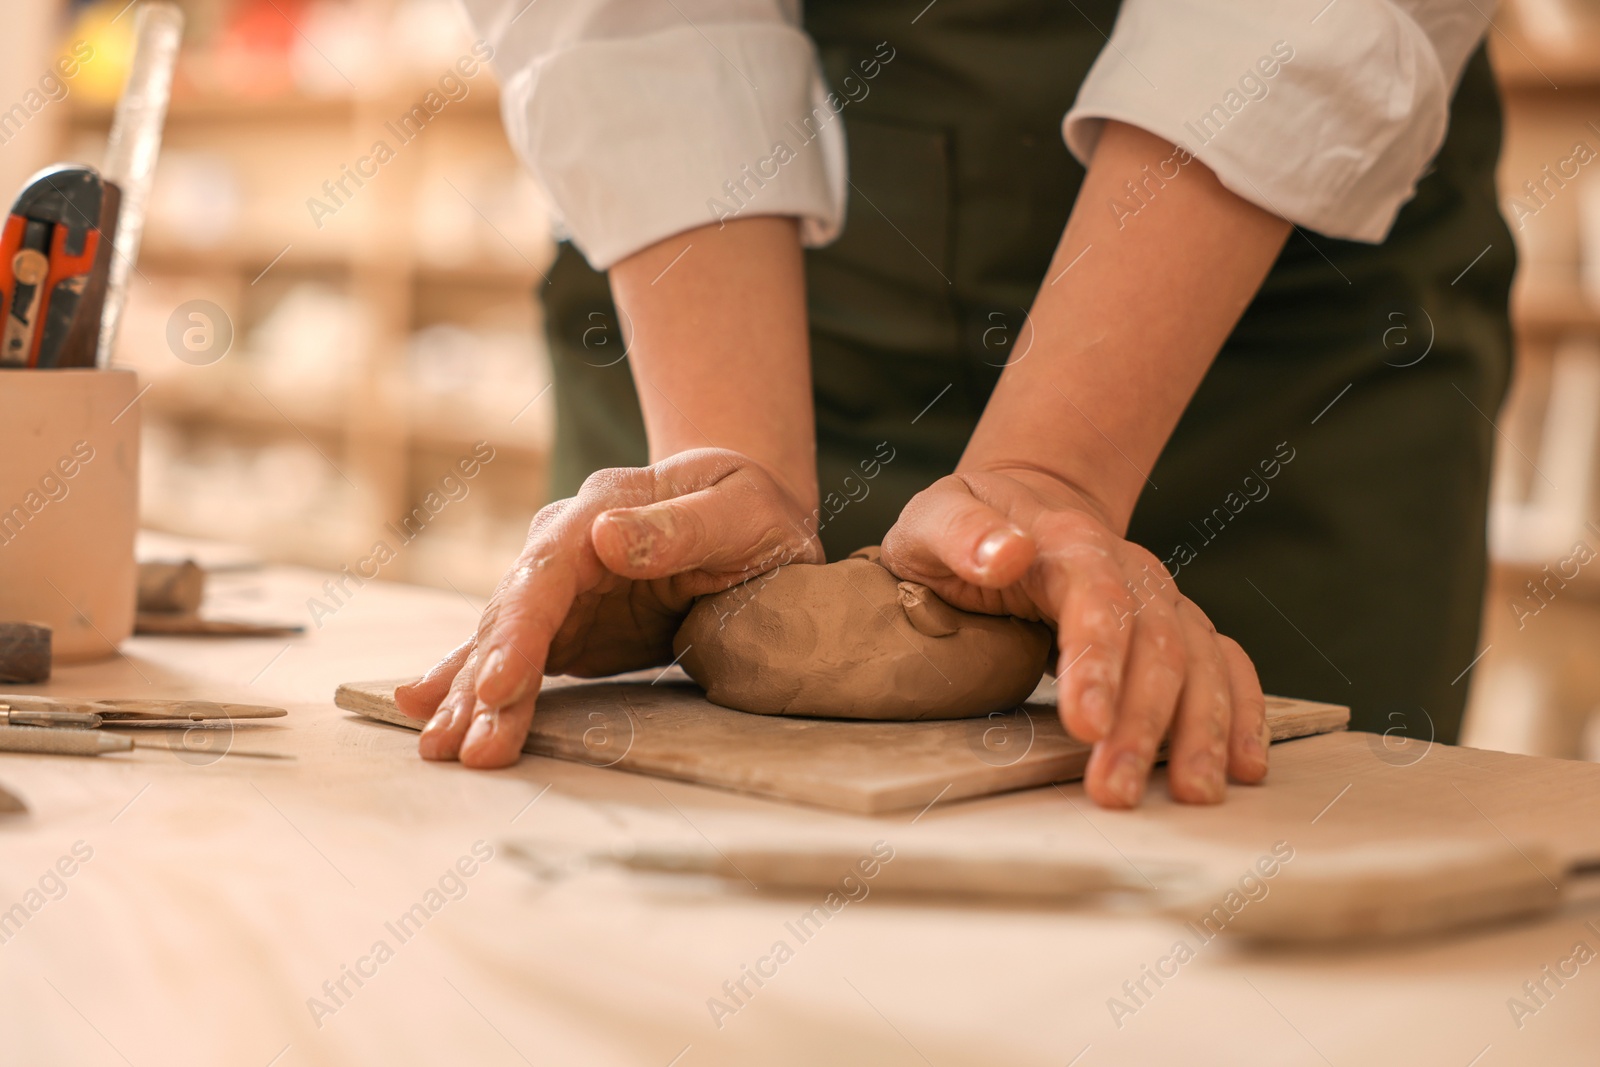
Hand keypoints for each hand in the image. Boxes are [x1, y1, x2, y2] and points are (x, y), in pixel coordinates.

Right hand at [395, 448, 822, 767]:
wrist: (750, 521)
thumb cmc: (752, 514)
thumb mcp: (742, 509)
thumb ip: (681, 525)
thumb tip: (607, 537)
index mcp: (601, 509)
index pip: (546, 572)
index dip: (519, 630)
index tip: (498, 684)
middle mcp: (563, 545)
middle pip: (513, 615)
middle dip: (485, 684)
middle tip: (467, 747)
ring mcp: (556, 587)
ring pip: (500, 643)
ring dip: (469, 699)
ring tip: (442, 749)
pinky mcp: (562, 626)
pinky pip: (508, 658)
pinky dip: (466, 686)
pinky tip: (423, 711)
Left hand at [880, 467, 1267, 807]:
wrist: (1024, 507)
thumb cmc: (969, 525)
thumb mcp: (938, 515)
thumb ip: (961, 533)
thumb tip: (1005, 555)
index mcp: (1071, 544)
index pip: (1096, 599)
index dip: (1098, 661)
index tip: (1089, 723)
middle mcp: (1131, 571)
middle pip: (1155, 645)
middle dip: (1143, 723)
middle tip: (1118, 790)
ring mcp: (1161, 601)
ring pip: (1199, 663)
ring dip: (1200, 731)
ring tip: (1191, 795)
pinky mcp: (1178, 629)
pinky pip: (1225, 665)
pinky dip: (1242, 712)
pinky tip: (1244, 765)